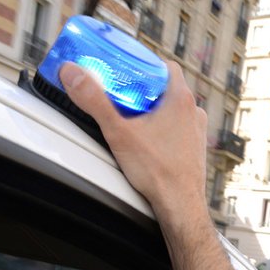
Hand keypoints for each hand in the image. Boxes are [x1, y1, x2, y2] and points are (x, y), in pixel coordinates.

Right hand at [59, 60, 207, 226]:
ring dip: (154, 110)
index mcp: (180, 99)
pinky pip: (178, 130)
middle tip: (121, 94)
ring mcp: (197, 132)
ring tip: (131, 117)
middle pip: (166, 88)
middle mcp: (194, 113)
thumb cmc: (158, 172)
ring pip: (174, 110)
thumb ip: (93, 101)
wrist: (181, 206)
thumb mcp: (118, 132)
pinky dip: (163, 129)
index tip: (125, 68)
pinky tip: (147, 140)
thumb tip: (72, 73)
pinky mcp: (195, 150)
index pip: (165, 66)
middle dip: (143, 89)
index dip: (144, 64)